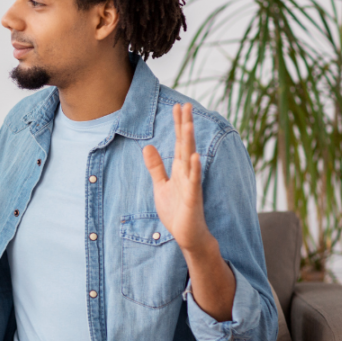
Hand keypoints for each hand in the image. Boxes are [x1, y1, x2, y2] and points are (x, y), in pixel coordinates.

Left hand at [142, 103, 213, 253]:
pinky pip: (194, 181)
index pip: (179, 142)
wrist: (187, 235)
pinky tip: (193, 156)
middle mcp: (186, 173)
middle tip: (187, 105)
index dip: (178, 125)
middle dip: (185, 125)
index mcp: (179, 169)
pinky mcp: (193, 198)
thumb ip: (156, 167)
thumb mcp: (161, 185)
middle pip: (185, 144)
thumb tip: (147, 146)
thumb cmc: (176, 211)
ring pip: (190, 159)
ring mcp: (191, 184)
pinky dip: (194, 169)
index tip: (178, 106)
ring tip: (188, 124)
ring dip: (189, 142)